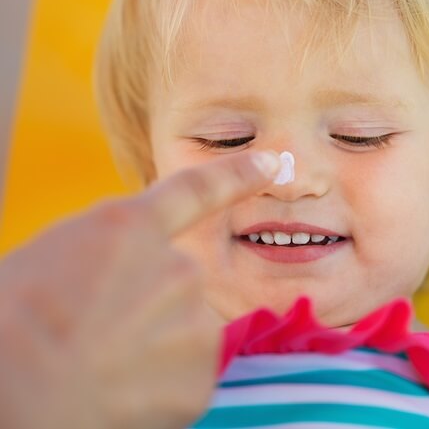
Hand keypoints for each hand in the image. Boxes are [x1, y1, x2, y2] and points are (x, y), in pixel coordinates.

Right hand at [0, 150, 280, 428]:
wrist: (15, 393)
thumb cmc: (10, 324)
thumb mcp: (51, 262)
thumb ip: (108, 257)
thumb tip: (126, 278)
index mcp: (127, 229)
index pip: (197, 191)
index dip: (237, 175)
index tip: (273, 163)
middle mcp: (177, 267)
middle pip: (177, 284)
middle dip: (147, 308)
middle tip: (94, 336)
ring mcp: (194, 321)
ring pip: (182, 334)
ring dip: (152, 349)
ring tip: (98, 368)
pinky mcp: (200, 377)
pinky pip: (183, 379)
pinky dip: (156, 390)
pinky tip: (117, 395)